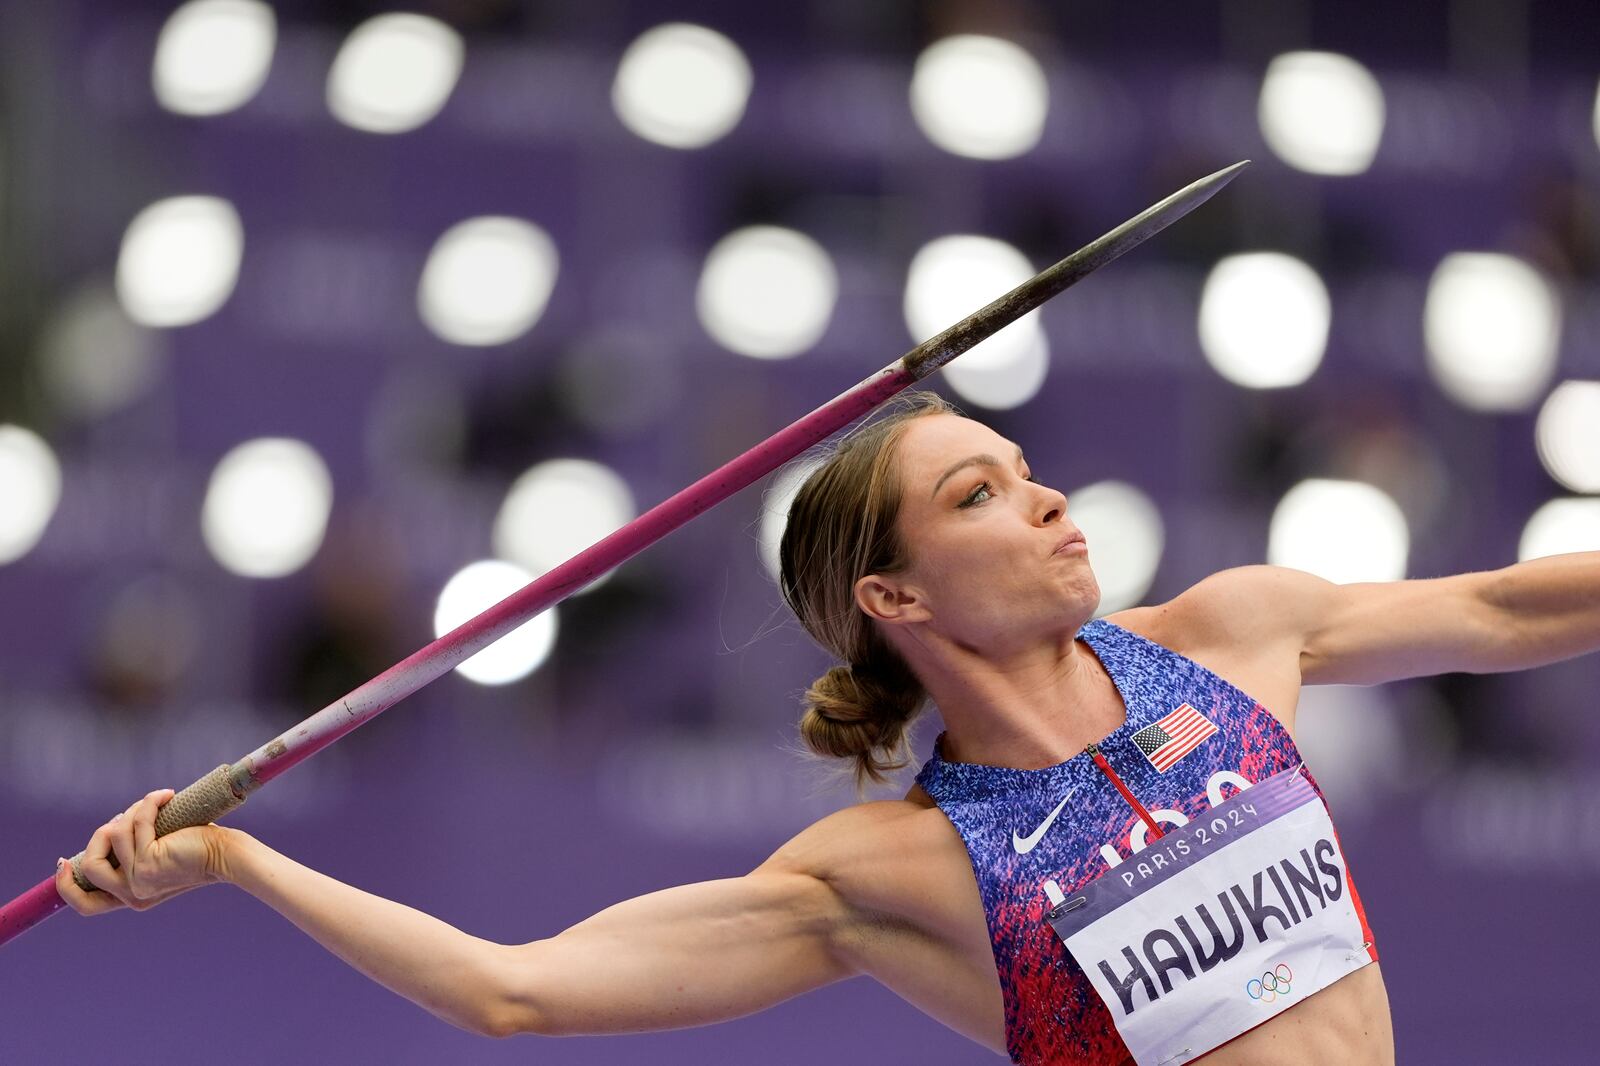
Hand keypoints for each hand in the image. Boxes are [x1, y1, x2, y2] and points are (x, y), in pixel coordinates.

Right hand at [55, 789, 228, 915]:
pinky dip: (149, 803)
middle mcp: (132, 895)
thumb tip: (108, 830)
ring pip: (112, 836)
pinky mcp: (149, 862)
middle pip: (88, 865)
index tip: (62, 862)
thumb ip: (132, 854)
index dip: (67, 885)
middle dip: (101, 834)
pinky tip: (166, 796)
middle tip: (125, 818)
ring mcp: (139, 880)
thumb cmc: (197, 849)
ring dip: (132, 812)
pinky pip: (136, 823)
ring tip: (155, 805)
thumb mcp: (157, 857)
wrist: (226, 854)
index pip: (86, 906)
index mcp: (132, 897)